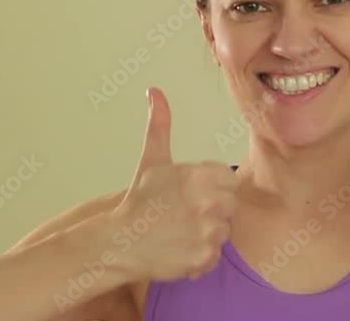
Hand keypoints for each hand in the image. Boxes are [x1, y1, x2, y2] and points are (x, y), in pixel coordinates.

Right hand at [110, 87, 238, 280]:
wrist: (120, 241)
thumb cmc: (139, 199)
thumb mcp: (152, 158)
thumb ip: (160, 124)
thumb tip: (154, 91)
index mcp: (201, 175)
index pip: (229, 181)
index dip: (212, 188)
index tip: (191, 195)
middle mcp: (208, 202)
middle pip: (230, 206)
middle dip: (211, 210)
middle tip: (184, 214)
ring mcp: (207, 231)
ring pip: (224, 231)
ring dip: (207, 233)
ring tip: (181, 231)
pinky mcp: (204, 257)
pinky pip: (215, 254)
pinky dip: (201, 255)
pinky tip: (181, 248)